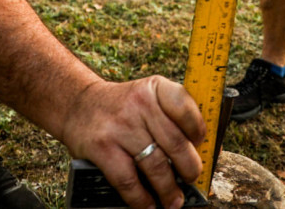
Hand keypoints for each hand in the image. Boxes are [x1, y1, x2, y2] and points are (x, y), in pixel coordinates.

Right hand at [61, 76, 205, 208]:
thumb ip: (172, 117)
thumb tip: (206, 151)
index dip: (198, 132)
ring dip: (168, 190)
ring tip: (173, 200)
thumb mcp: (147, 97)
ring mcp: (120, 126)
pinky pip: (129, 181)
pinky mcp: (102, 148)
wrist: (78, 104)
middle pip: (175, 143)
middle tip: (191, 180)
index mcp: (155, 88)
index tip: (202, 148)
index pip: (185, 109)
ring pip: (155, 166)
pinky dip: (142, 199)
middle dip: (189, 169)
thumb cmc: (122, 106)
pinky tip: (148, 204)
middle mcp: (139, 103)